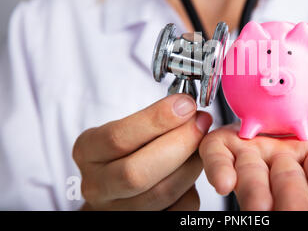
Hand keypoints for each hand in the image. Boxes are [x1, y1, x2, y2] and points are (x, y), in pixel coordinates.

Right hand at [73, 94, 211, 210]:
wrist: (118, 188)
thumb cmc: (128, 150)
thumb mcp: (127, 128)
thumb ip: (153, 119)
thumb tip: (186, 107)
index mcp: (88, 151)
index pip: (117, 138)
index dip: (157, 120)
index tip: (186, 105)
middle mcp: (96, 185)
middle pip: (136, 172)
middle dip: (179, 143)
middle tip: (201, 124)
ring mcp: (116, 210)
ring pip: (161, 193)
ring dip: (191, 165)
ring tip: (203, 145)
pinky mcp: (141, 223)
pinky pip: (176, 209)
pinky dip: (191, 190)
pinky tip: (193, 170)